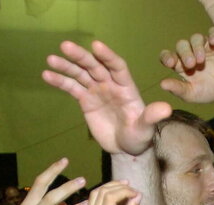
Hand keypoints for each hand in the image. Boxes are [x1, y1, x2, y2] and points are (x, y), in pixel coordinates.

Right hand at [43, 40, 171, 154]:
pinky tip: (47, 75)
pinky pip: (72, 88)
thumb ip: (152, 117)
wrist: (126, 149)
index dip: (108, 57)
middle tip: (66, 46)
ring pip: (81, 74)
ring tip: (51, 59)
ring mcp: (97, 91)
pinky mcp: (86, 100)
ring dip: (66, 66)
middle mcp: (111, 84)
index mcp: (127, 87)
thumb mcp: (146, 128)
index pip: (117, 67)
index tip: (96, 46)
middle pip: (95, 66)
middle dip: (81, 57)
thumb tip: (165, 109)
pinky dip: (60, 81)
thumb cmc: (140, 136)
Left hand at [83, 181, 140, 204]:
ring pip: (94, 195)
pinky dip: (103, 196)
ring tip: (124, 188)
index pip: (110, 196)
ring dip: (109, 188)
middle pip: (101, 192)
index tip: (137, 194)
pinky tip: (114, 198)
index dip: (125, 191)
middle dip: (117, 186)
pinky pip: (91, 203)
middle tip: (131, 188)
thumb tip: (137, 197)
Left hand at [159, 27, 213, 105]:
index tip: (170, 63)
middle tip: (191, 64)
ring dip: (197, 47)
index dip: (167, 57)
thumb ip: (177, 89)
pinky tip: (213, 43)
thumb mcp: (191, 94)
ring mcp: (205, 46)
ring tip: (201, 59)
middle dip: (185, 54)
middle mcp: (191, 53)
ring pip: (196, 38)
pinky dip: (213, 35)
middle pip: (182, 45)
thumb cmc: (209, 92)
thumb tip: (162, 84)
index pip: (168, 56)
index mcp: (181, 65)